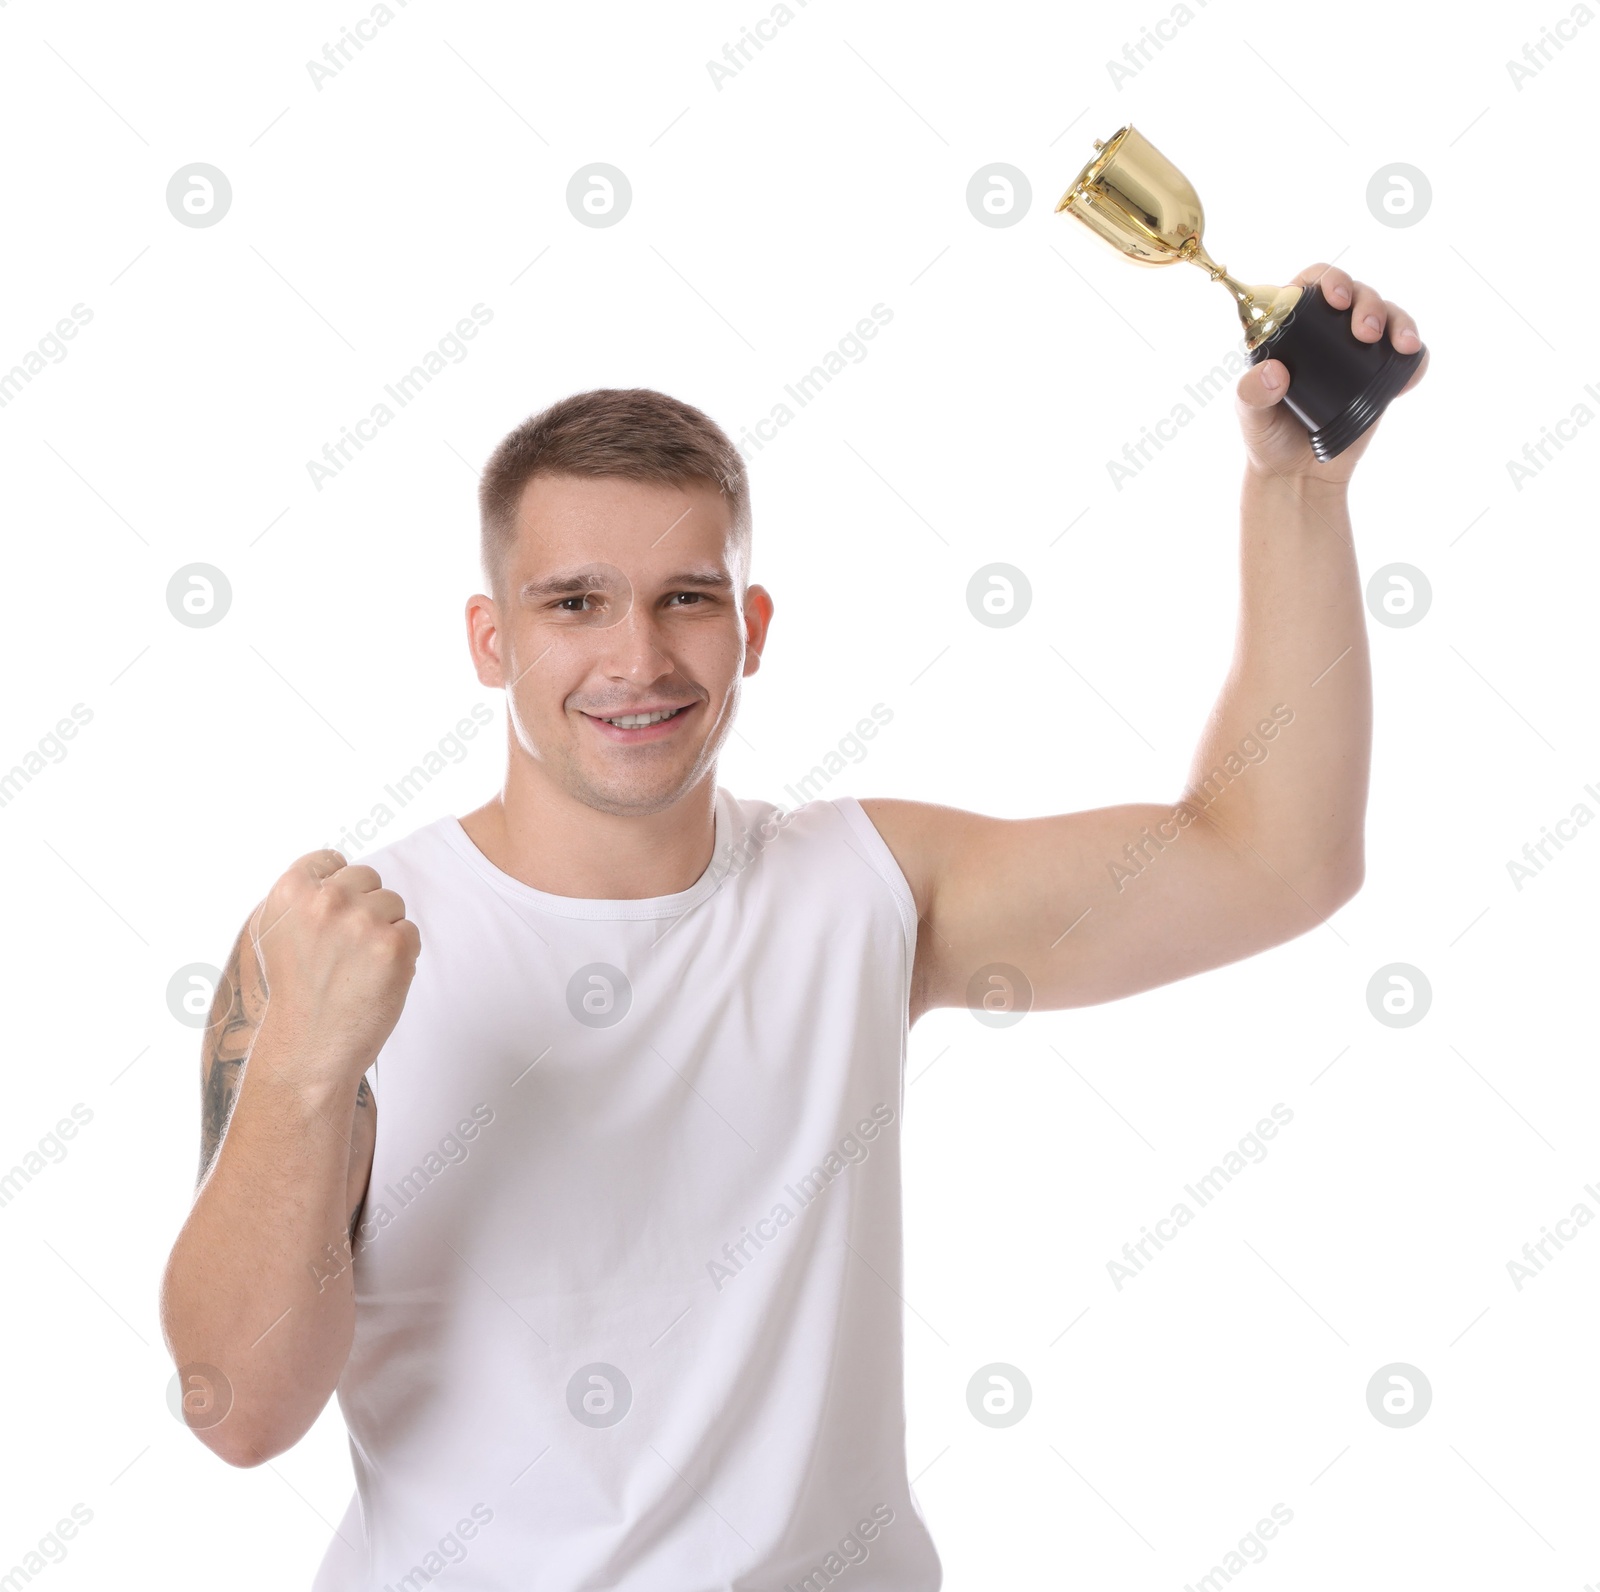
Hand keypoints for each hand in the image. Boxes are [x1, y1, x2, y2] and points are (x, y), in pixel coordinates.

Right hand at [249, 850, 420, 1082]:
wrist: (308, 1047)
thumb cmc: (296, 991)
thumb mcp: (276, 930)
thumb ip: (304, 894)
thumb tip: (337, 865)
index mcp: (291, 891)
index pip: (331, 859)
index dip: (336, 889)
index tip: (328, 921)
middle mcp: (327, 900)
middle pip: (368, 878)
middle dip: (363, 908)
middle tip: (342, 952)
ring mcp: (362, 921)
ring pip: (393, 904)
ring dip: (383, 931)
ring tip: (356, 967)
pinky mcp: (394, 946)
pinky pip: (410, 932)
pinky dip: (400, 955)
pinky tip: (374, 979)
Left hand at [1235, 263, 1428, 486]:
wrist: (1298, 474)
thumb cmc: (1268, 437)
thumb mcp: (1250, 415)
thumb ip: (1252, 394)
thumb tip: (1275, 373)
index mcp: (1292, 328)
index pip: (1311, 284)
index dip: (1328, 280)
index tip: (1335, 300)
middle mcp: (1327, 332)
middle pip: (1357, 293)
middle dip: (1368, 302)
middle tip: (1365, 333)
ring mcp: (1358, 353)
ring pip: (1387, 316)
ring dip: (1398, 321)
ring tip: (1399, 345)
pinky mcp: (1381, 377)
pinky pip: (1409, 356)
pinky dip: (1416, 356)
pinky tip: (1410, 365)